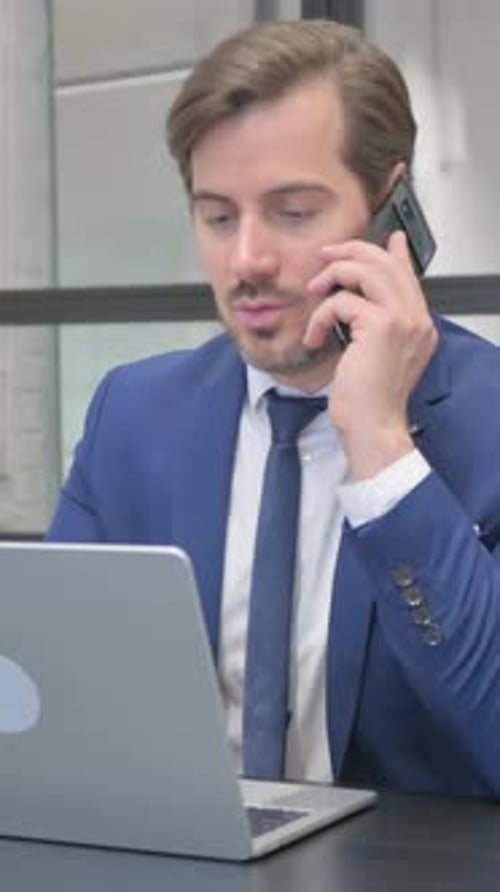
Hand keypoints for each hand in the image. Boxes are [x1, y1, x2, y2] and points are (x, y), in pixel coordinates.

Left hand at [304, 231, 437, 479]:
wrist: (373, 427)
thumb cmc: (369, 402)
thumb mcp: (373, 356)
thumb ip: (373, 323)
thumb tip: (358, 300)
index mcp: (418, 326)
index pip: (408, 275)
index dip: (394, 253)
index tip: (385, 239)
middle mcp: (416, 318)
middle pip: (386, 262)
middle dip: (351, 253)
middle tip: (326, 257)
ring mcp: (401, 319)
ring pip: (365, 271)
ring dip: (332, 277)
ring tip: (315, 293)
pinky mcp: (380, 325)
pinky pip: (341, 301)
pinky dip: (320, 316)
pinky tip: (315, 337)